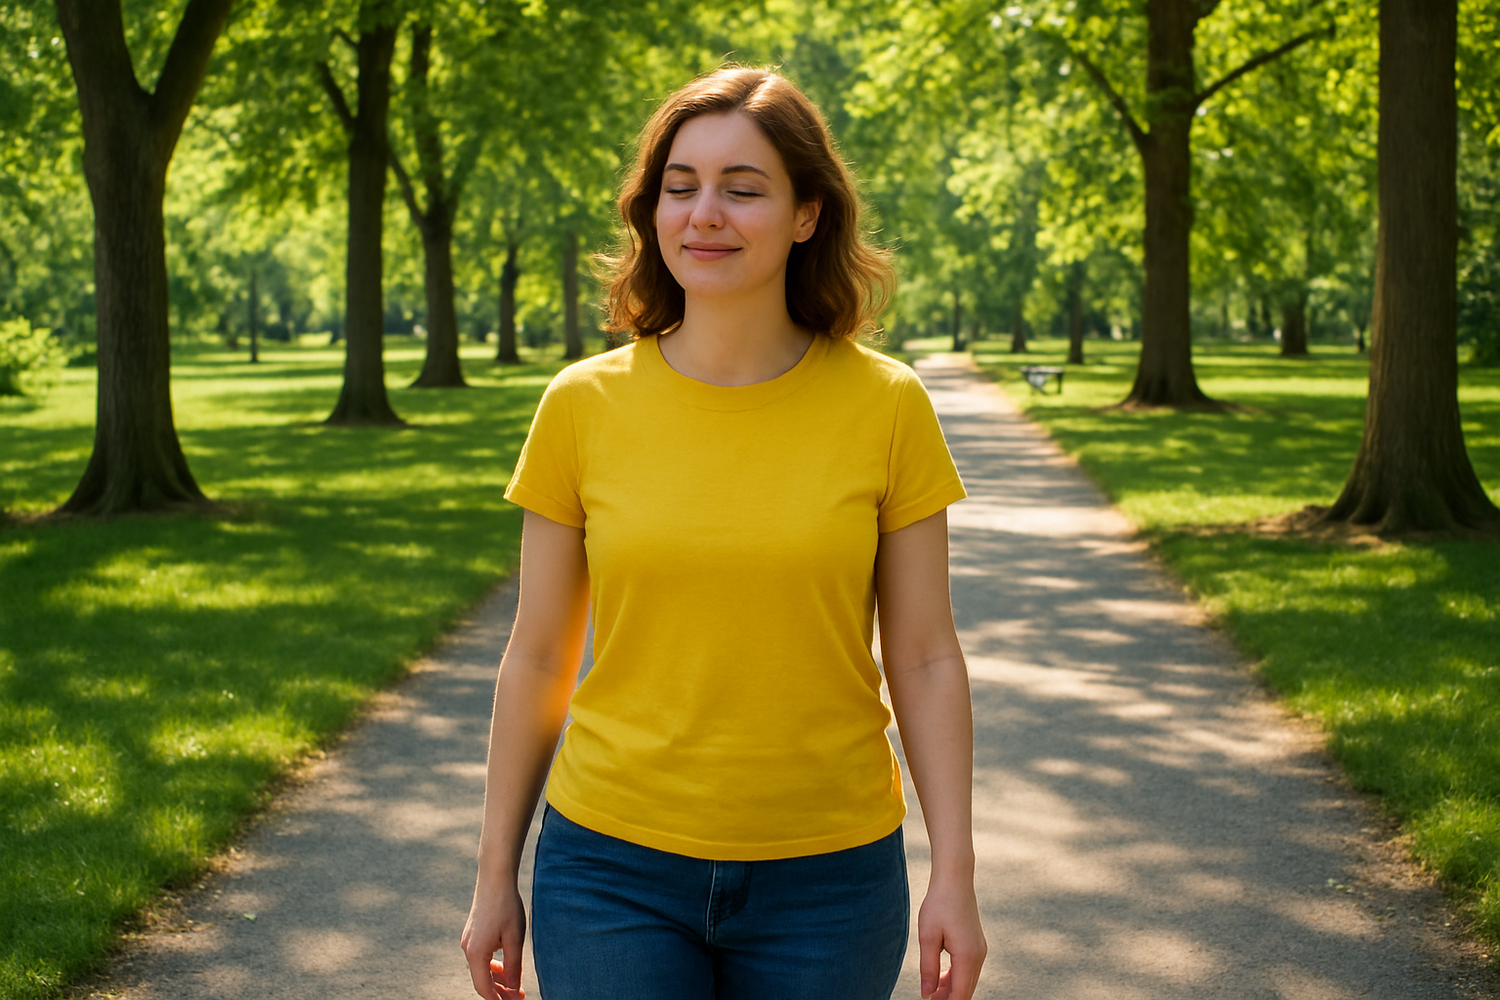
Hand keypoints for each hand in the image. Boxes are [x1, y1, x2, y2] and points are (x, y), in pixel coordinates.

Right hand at [460, 883, 527, 999]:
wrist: (494, 879)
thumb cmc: (506, 906)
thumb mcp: (514, 939)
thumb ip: (513, 966)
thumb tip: (513, 988)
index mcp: (476, 953)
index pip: (484, 988)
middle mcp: (468, 949)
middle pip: (482, 980)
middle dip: (500, 992)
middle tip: (520, 996)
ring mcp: (469, 941)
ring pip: (482, 969)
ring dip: (498, 979)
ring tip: (516, 985)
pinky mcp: (473, 934)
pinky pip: (482, 957)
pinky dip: (494, 966)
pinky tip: (507, 966)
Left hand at [917, 876, 986, 999]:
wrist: (955, 879)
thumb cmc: (939, 904)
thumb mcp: (928, 937)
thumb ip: (928, 968)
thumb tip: (928, 994)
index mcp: (967, 956)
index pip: (959, 994)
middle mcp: (978, 955)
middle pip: (966, 990)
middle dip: (949, 999)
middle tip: (929, 998)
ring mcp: (980, 949)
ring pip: (968, 980)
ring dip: (952, 988)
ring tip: (932, 990)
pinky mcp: (977, 943)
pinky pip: (969, 968)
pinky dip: (956, 976)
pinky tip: (941, 976)